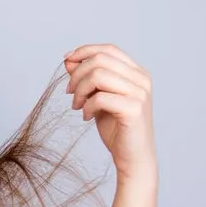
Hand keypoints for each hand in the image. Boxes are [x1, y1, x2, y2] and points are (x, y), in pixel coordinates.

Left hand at [64, 44, 156, 181]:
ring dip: (79, 90)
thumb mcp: (97, 98)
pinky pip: (100, 97)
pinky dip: (87, 106)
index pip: (108, 49)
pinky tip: (86, 117)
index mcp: (136, 73)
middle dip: (77, 74)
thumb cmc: (116, 127)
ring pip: (98, 75)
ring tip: (76, 106)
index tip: (66, 61)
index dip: (84, 51)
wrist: (132, 156)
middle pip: (100, 60)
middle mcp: (141, 79)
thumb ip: (87, 79)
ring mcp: (140, 93)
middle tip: (69, 93)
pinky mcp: (134, 109)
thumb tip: (69, 60)